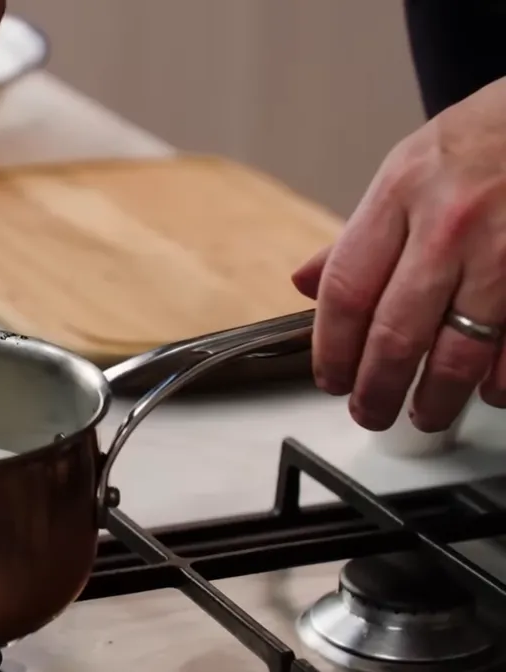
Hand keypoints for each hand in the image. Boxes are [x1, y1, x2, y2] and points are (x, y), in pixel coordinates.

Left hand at [292, 77, 505, 432]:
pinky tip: (489, 390)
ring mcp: (505, 249)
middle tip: (371, 413)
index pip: (346, 291)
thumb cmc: (486, 139)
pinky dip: (501, 380)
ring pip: (460, 350)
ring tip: (425, 414)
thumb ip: (360, 235)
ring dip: (438, 397)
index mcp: (400, 194)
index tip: (330, 379)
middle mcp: (450, 223)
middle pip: (395, 332)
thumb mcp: (408, 169)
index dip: (331, 349)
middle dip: (377, 388)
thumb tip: (304, 283)